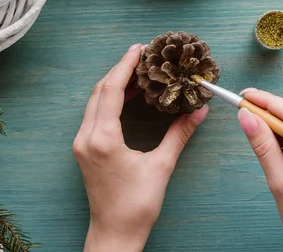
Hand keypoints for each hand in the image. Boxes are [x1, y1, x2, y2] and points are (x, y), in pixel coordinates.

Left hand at [73, 44, 208, 251]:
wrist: (114, 234)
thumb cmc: (136, 205)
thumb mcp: (162, 166)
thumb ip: (179, 134)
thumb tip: (199, 110)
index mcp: (102, 138)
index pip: (111, 90)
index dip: (125, 66)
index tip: (139, 49)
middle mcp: (86, 137)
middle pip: (100, 91)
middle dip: (120, 70)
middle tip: (142, 56)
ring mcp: (82, 144)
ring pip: (95, 101)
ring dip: (114, 84)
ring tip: (138, 72)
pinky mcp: (85, 150)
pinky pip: (95, 114)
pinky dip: (110, 99)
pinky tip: (129, 96)